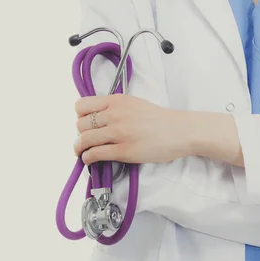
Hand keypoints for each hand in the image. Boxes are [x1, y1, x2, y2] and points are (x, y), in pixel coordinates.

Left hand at [73, 94, 193, 165]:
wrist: (180, 131)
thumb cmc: (159, 119)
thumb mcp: (133, 103)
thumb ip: (114, 107)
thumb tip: (95, 118)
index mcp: (116, 101)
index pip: (82, 105)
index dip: (80, 116)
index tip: (85, 123)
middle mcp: (114, 114)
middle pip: (81, 124)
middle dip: (80, 134)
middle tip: (86, 140)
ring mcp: (119, 133)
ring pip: (84, 140)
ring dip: (79, 148)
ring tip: (82, 152)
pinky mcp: (123, 151)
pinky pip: (95, 154)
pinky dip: (87, 158)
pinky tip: (90, 160)